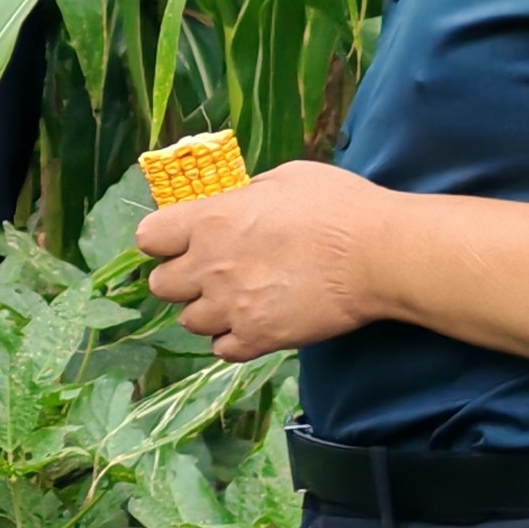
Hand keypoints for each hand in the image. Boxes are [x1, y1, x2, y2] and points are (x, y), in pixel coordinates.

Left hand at [134, 160, 386, 361]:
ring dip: (208, 312)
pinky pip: (222, 350)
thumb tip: (235, 202)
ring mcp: (230, 307)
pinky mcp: (257, 338)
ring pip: (189, 322)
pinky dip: (233, 340)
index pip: (148, 238)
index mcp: (209, 220)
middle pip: (160, 285)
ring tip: (238, 300)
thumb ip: (247, 193)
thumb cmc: (339, 207)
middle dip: (182, 280)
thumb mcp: (286, 178)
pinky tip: (253, 324)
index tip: (183, 241)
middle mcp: (209, 265)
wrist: (380, 255)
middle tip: (212, 274)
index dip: (164, 241)